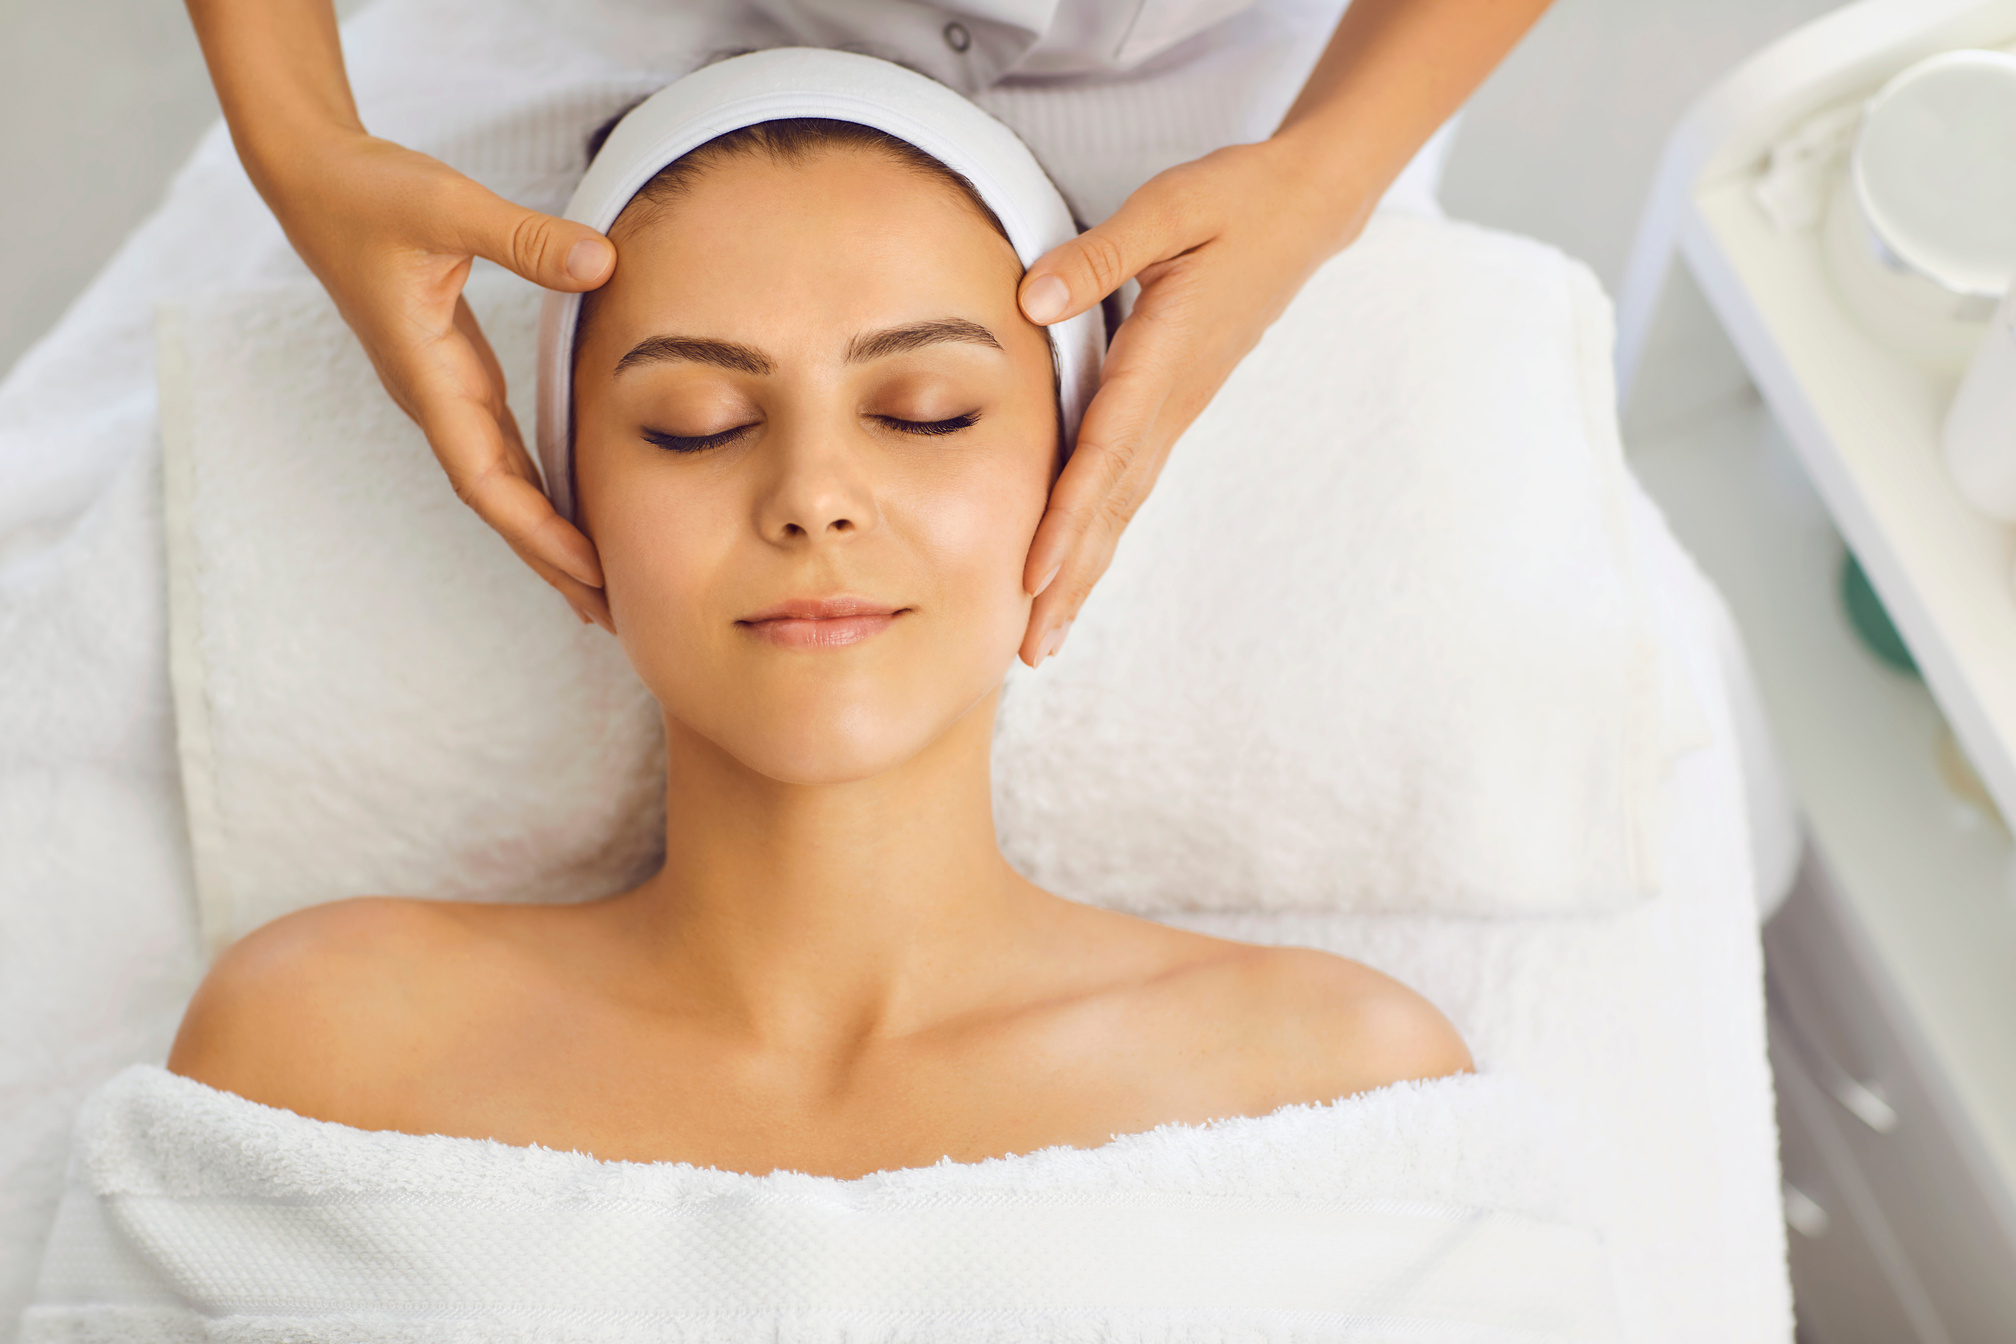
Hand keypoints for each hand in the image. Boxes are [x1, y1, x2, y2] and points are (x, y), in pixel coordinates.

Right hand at [259, 130, 616, 626]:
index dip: (537, 529)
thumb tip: (603, 263)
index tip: (590, 571)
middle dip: (550, 560)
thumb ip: (524, 237)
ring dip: (546, 535)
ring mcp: (445, 390)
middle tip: (613, 614)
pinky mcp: (457, 372)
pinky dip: (538, 488)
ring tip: (601, 586)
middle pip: (498, 502)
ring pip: (501, 482)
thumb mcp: (446, 204)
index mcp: (427, 377)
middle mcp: (435, 398)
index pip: (485, 477)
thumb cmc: (368, 191)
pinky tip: (572, 512)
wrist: (313, 178)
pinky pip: (504, 448)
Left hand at [1013, 135, 1370, 665]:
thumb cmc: (1237, 199)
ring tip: (1046, 638)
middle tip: (1031, 653)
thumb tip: (1032, 299)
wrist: (1307, 208)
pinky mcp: (1175, 406)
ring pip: (1123, 507)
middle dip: (1072, 582)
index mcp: (1164, 358)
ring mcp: (1177, 410)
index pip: (1106, 454)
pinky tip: (1076, 569)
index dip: (1067, 519)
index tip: (1033, 578)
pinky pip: (1129, 483)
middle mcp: (1172, 401)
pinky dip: (1100, 533)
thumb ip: (1100, 254)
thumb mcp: (1171, 205)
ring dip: (1084, 574)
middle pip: (1113, 508)